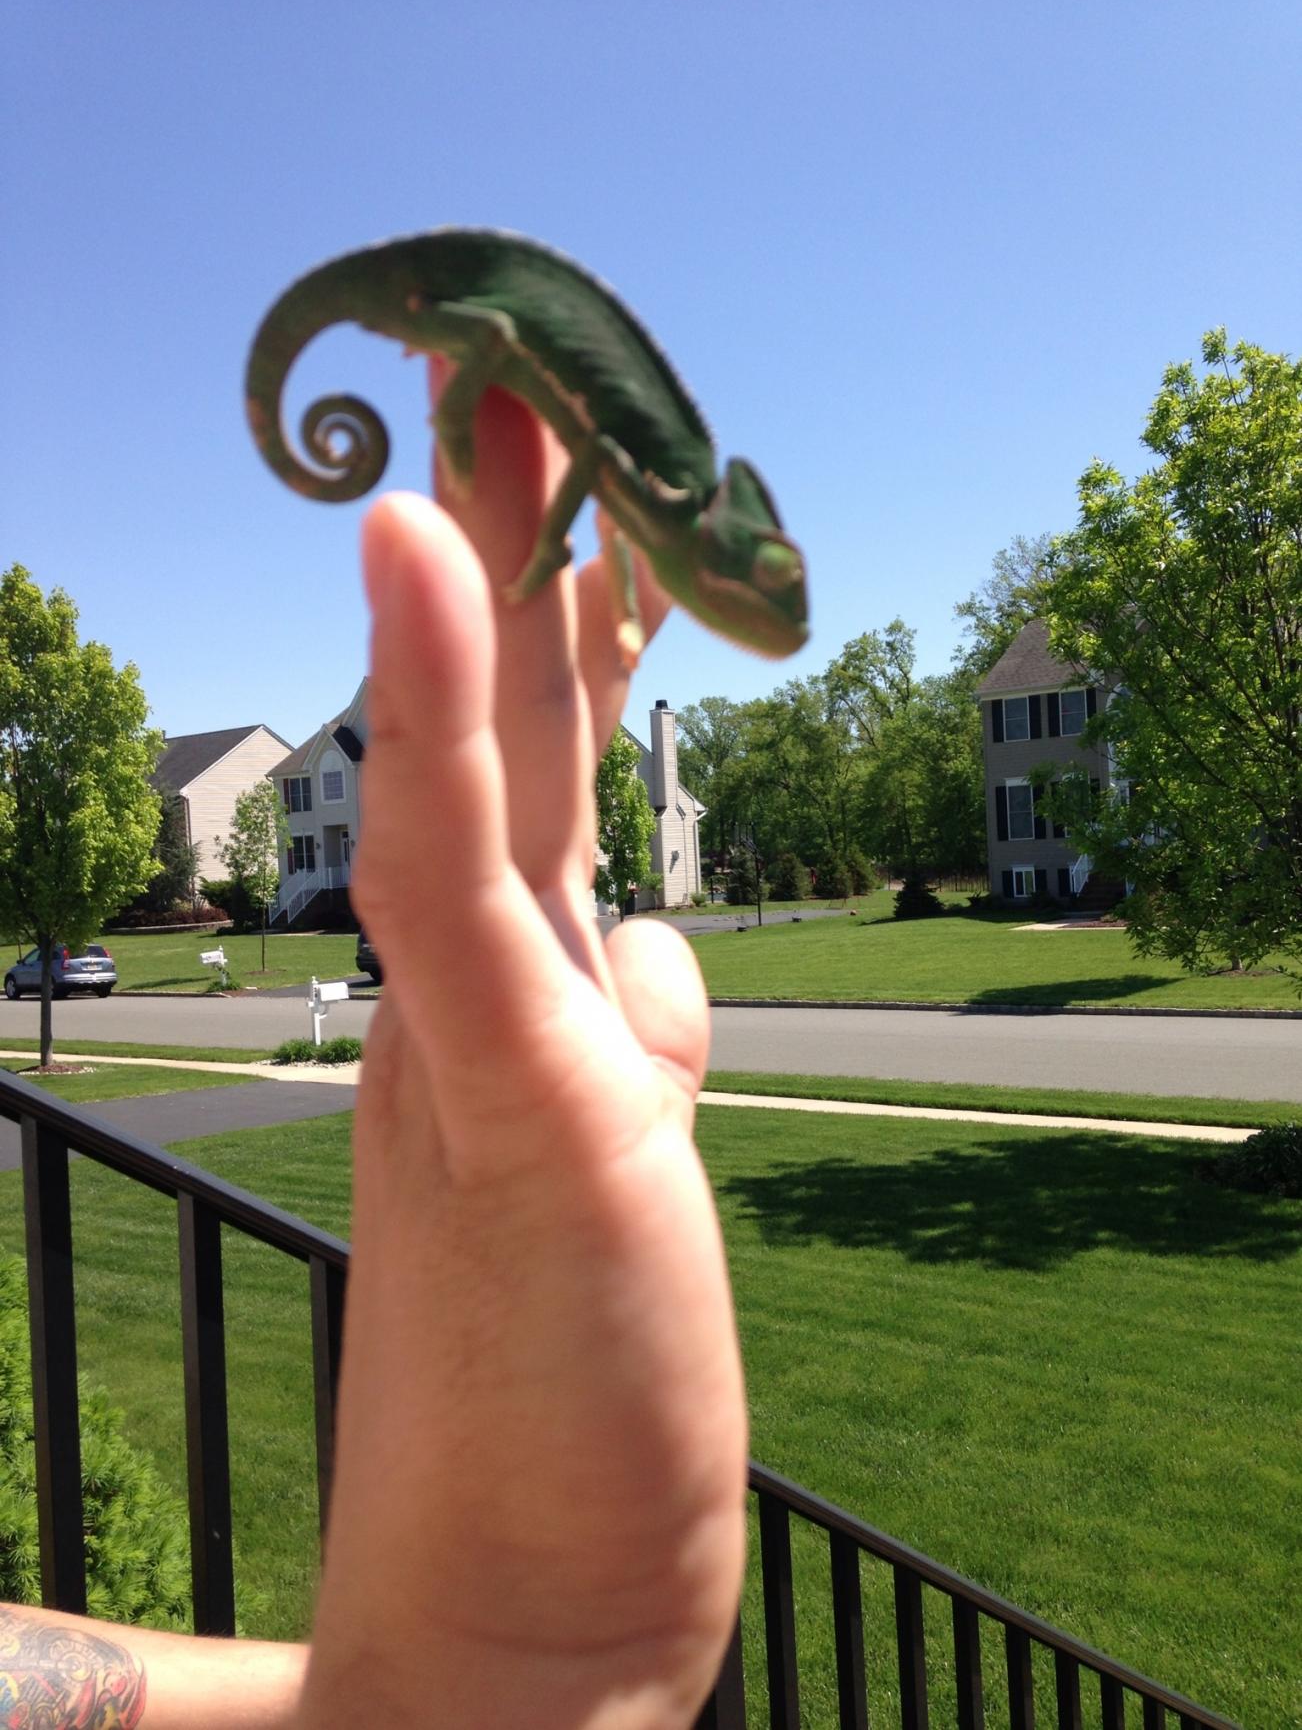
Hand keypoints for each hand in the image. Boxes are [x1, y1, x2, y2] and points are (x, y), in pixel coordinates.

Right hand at [297, 372, 747, 1727]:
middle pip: (504, 736)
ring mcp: (475, 1038)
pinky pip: (453, 874)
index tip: (576, 504)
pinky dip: (441, 713)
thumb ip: (632, 1040)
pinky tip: (416, 559)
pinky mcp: (496, 1097)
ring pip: (469, 767)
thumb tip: (664, 953)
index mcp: (511, 1006)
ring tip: (474, 407)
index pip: (539, 780)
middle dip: (508, 551)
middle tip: (506, 373)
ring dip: (469, 577)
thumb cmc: (578, 1387)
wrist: (539, 1600)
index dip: (547, 631)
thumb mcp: (626, 1160)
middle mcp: (481, 998)